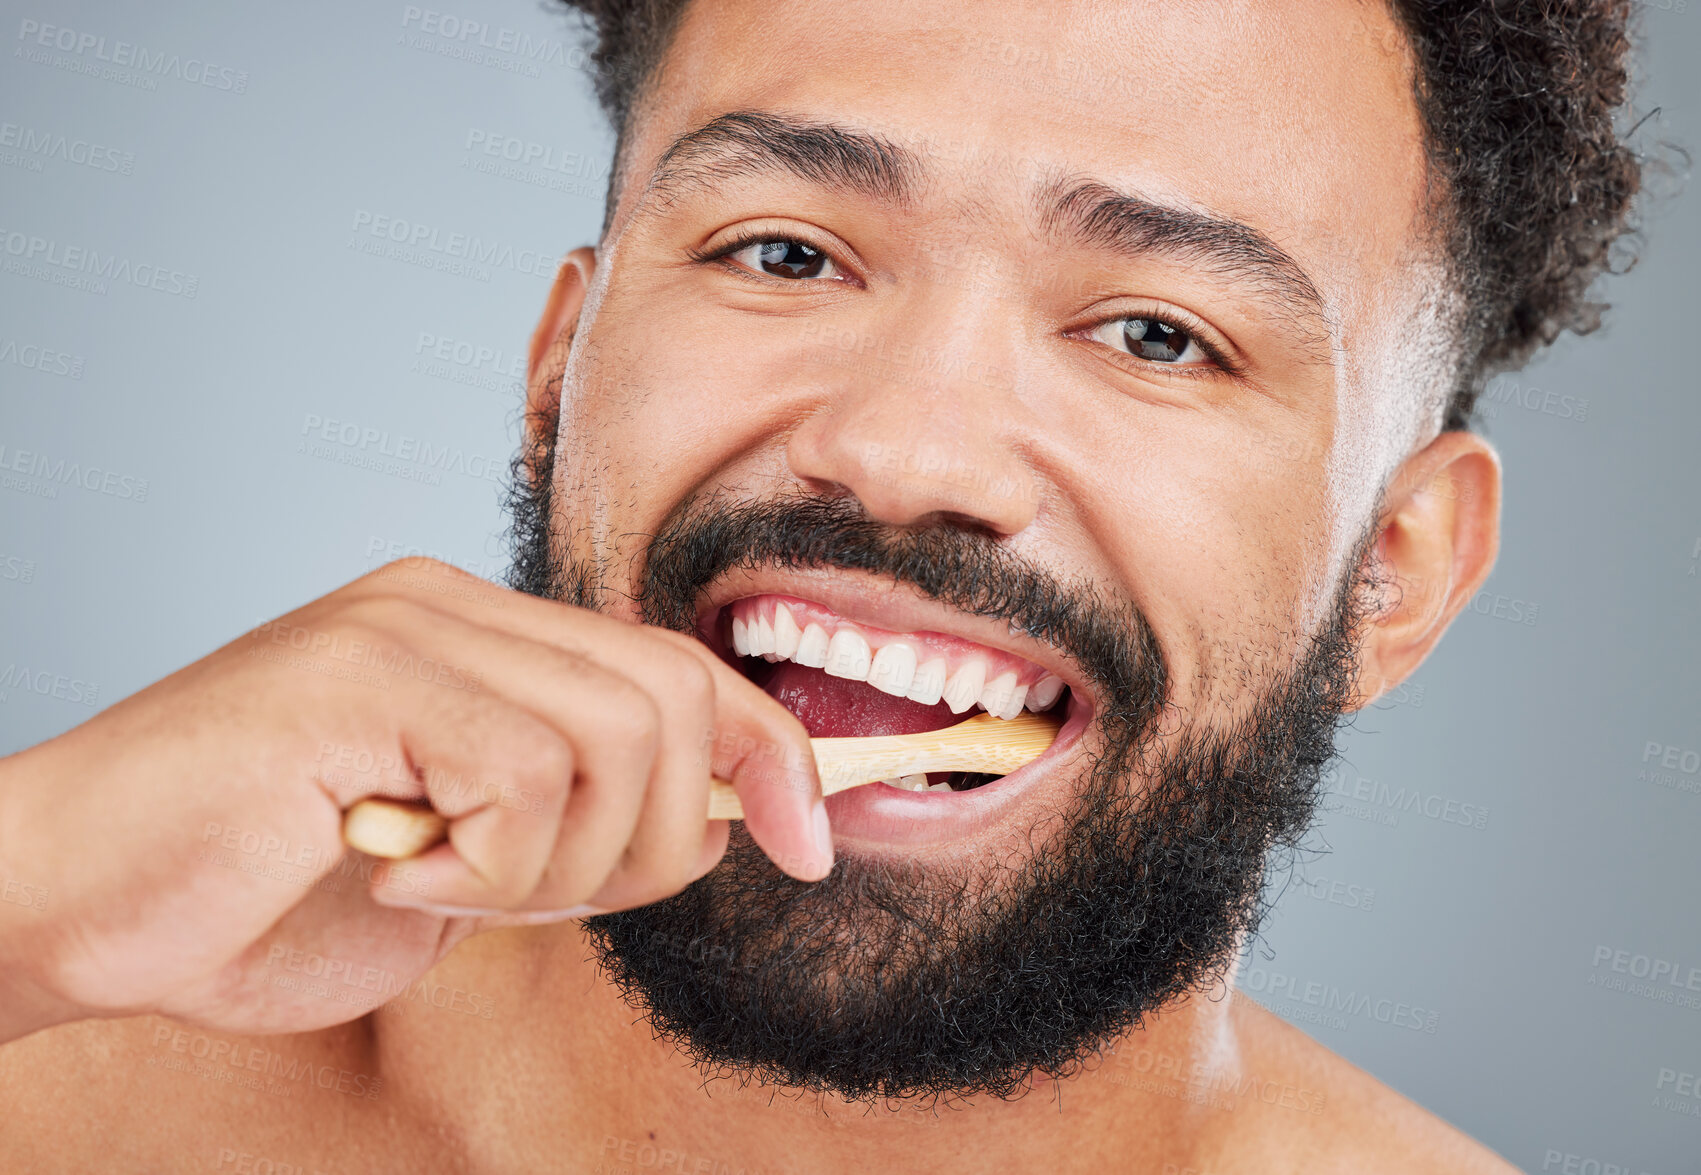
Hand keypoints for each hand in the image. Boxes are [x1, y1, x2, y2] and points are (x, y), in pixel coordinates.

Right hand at [0, 558, 827, 1043]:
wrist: (77, 904)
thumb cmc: (261, 896)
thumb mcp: (465, 867)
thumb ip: (575, 824)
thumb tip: (724, 818)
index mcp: (481, 638)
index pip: (680, 667)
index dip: (769, 751)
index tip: (812, 842)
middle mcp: (454, 608)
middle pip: (677, 699)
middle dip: (655, 841)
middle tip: (530, 898)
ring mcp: (407, 629)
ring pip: (623, 739)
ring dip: (562, 866)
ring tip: (446, 884)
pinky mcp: (363, 675)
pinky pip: (529, 776)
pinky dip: (491, 868)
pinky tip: (396, 870)